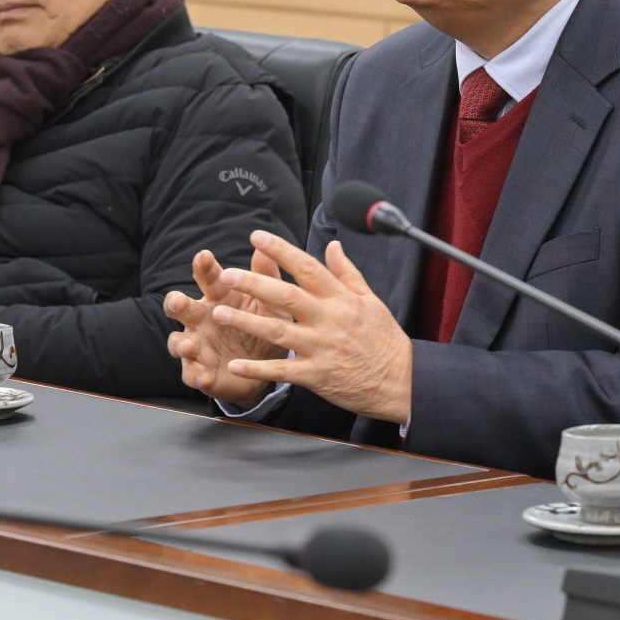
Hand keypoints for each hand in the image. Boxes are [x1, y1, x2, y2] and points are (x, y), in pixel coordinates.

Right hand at [164, 245, 289, 405]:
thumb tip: (264, 247)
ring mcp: (197, 346)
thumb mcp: (271, 303)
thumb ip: (266, 277)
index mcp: (219, 297)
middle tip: (178, 301)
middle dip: (176, 303)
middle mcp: (201, 319)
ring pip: (178, 342)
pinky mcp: (199, 371)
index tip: (204, 256)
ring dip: (180, 343)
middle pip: (181, 308)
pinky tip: (203, 376)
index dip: (203, 267)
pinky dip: (196, 375)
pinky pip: (192, 374)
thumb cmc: (264, 325)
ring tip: (188, 345)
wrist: (266, 366)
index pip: (208, 278)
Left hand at [205, 231, 412, 422]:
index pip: (307, 267)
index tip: (258, 237)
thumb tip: (333, 245)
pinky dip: (258, 368)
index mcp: (341, 299)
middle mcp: (329, 319)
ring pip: (278, 331)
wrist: (401, 382)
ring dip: (246, 321)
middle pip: (287, 296)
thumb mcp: (372, 300)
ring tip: (219, 313)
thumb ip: (347, 273)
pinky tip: (235, 365)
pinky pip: (282, 370)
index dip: (281, 250)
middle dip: (255, 283)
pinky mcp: (316, 375)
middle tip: (228, 274)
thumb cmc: (385, 341)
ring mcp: (321, 348)